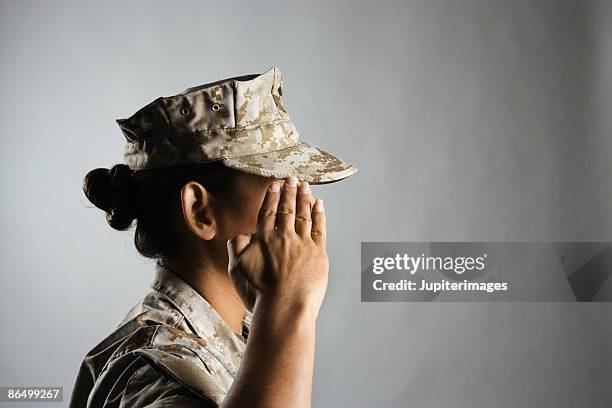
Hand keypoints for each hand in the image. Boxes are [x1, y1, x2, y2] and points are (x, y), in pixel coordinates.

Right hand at [227, 176, 328, 316]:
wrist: (284, 308)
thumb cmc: (259, 293)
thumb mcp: (236, 269)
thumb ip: (236, 247)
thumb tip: (243, 234)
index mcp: (263, 239)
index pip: (268, 212)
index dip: (272, 196)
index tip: (276, 184)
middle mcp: (284, 237)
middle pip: (287, 208)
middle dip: (290, 191)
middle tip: (292, 178)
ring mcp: (303, 244)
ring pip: (304, 215)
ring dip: (304, 198)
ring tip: (305, 186)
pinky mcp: (318, 254)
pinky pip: (319, 229)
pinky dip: (319, 215)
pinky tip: (319, 205)